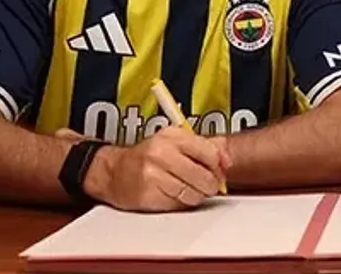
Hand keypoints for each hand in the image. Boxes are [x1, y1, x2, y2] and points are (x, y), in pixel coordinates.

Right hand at [76, 126, 231, 211]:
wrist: (113, 171)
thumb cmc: (147, 156)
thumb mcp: (173, 141)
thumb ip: (201, 147)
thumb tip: (227, 160)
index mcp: (171, 136)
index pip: (209, 152)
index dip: (219, 165)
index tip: (220, 171)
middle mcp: (161, 153)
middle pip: (203, 176)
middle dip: (210, 184)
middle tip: (208, 185)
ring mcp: (153, 174)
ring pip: (192, 193)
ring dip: (196, 196)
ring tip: (190, 190)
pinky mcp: (147, 194)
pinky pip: (177, 204)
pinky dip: (181, 203)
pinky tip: (174, 195)